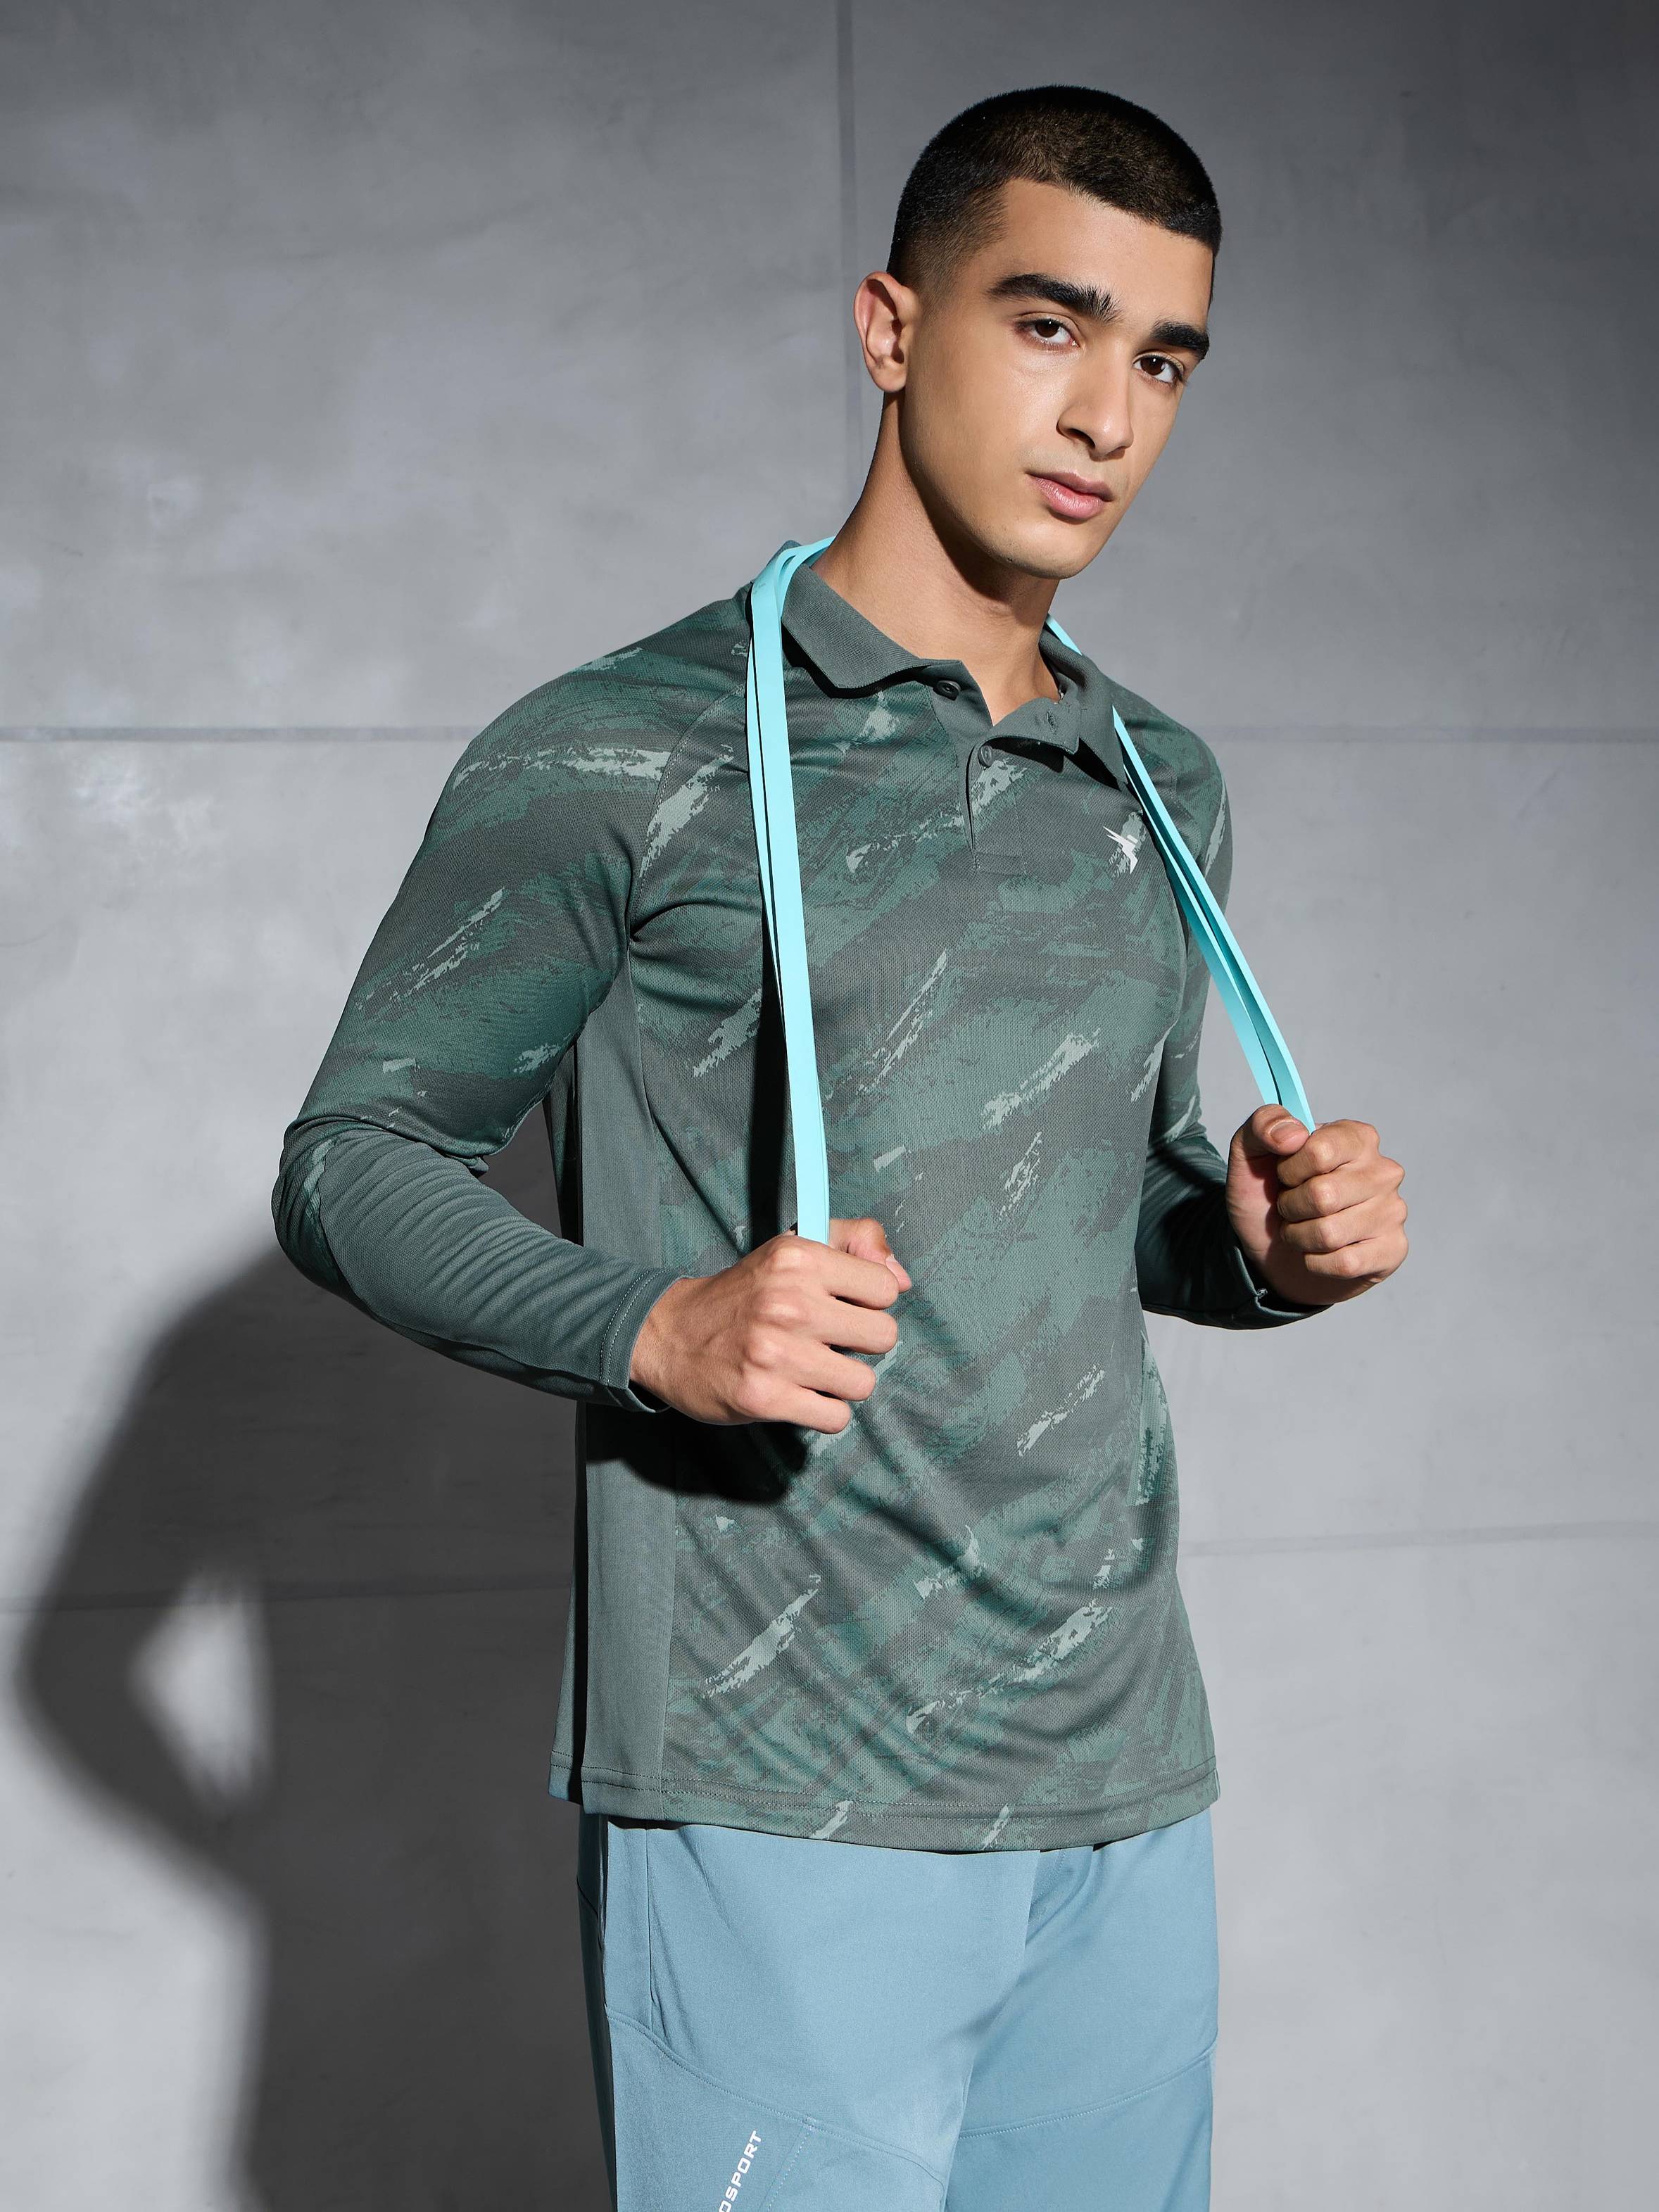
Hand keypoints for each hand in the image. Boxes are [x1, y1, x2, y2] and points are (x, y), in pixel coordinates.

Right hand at [629, 1218, 911, 1430]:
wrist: (670, 1336)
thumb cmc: (743, 1294)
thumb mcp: (792, 1248)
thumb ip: (854, 1242)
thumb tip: (902, 1280)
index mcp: (799, 1259)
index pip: (884, 1288)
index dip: (868, 1301)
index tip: (842, 1305)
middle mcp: (788, 1302)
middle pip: (884, 1337)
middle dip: (861, 1343)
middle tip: (829, 1341)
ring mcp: (776, 1353)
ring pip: (863, 1383)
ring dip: (842, 1382)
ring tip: (813, 1369)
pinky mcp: (764, 1398)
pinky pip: (835, 1417)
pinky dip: (823, 1411)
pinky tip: (799, 1393)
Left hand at [1226, 1104, 1407, 1307]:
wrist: (1270, 1249)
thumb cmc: (1268, 1196)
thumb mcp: (1250, 1154)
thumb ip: (1263, 1126)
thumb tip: (1293, 1133)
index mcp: (1355, 1137)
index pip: (1319, 1151)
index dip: (1289, 1170)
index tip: (1284, 1176)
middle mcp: (1383, 1170)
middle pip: (1323, 1196)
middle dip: (1291, 1207)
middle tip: (1290, 1207)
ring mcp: (1392, 1211)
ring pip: (1330, 1233)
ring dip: (1300, 1237)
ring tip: (1302, 1228)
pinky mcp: (1393, 1249)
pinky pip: (1345, 1263)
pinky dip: (1317, 1262)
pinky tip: (1319, 1251)